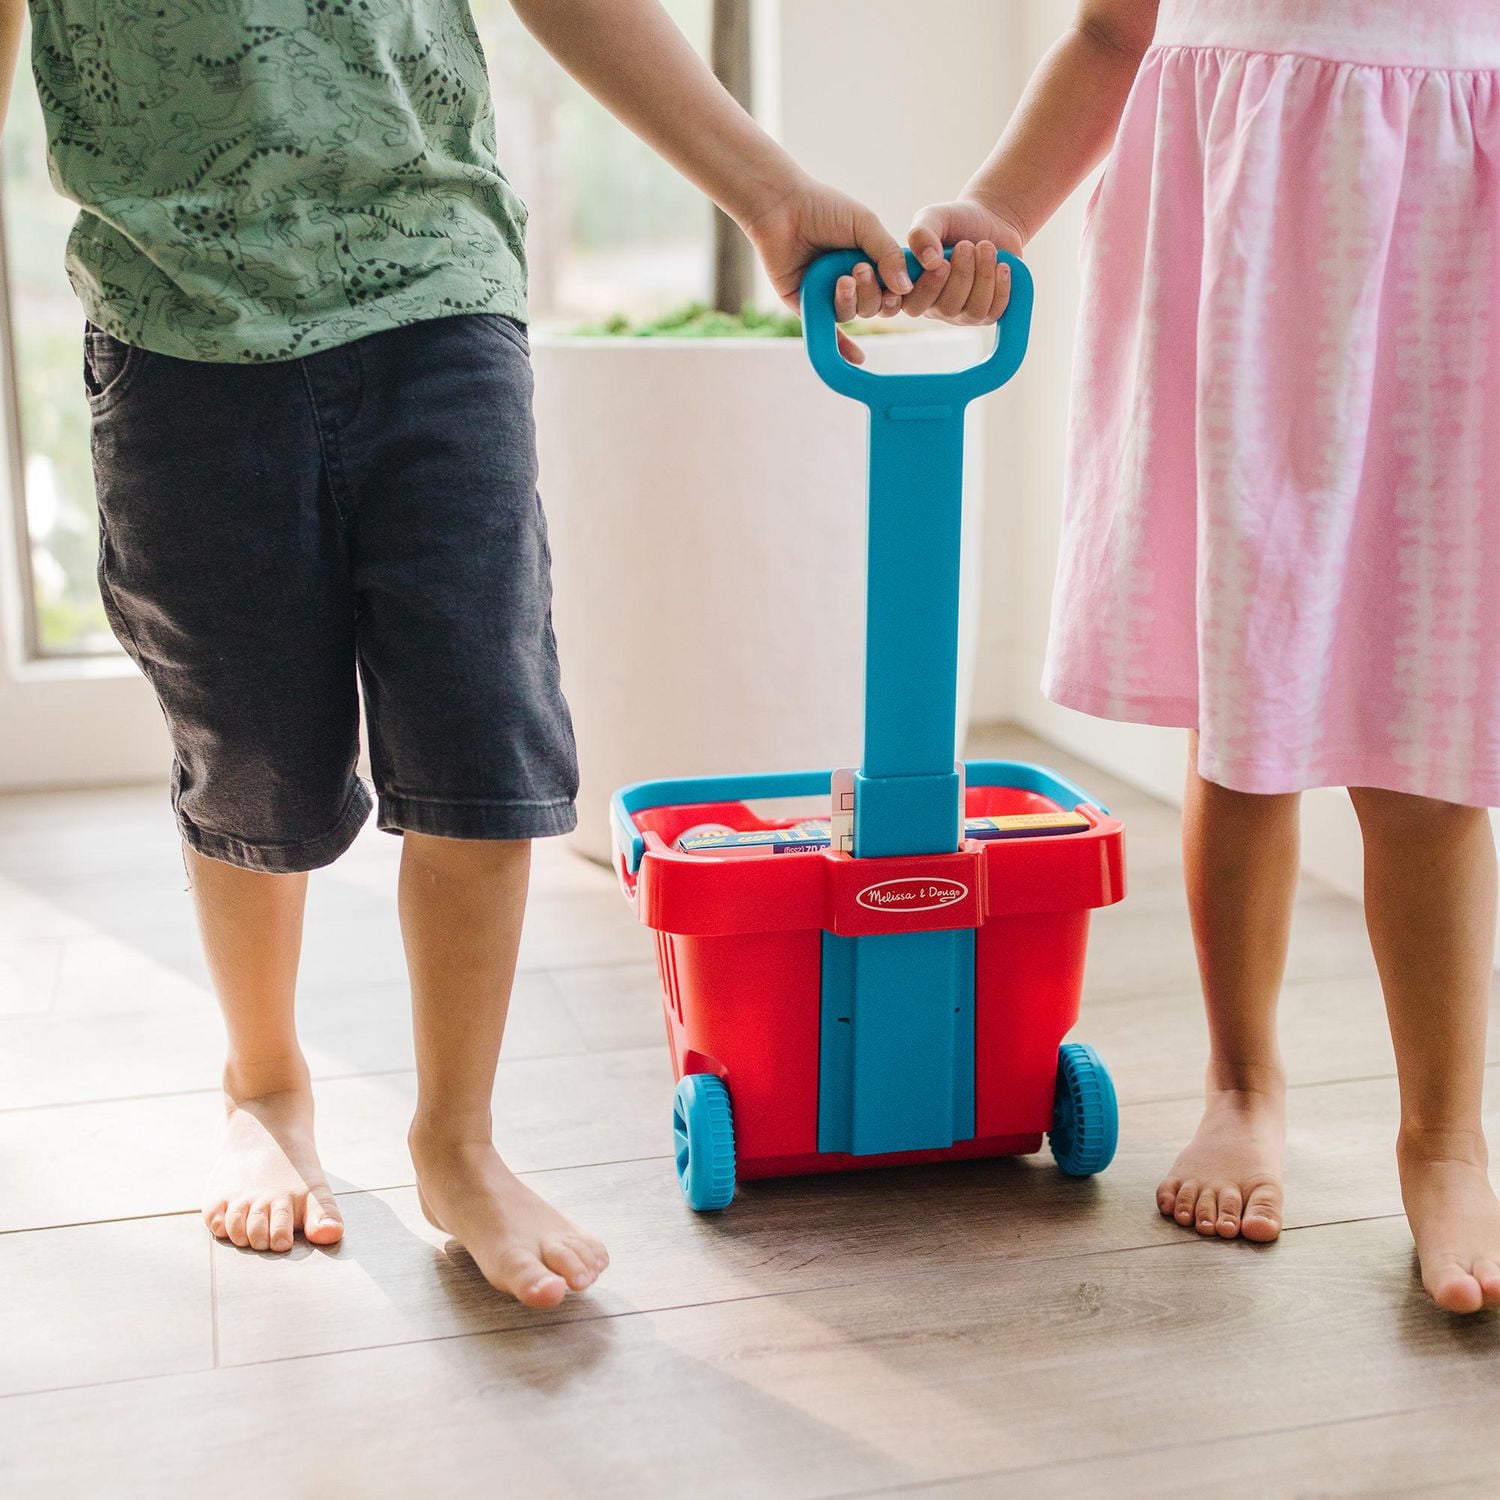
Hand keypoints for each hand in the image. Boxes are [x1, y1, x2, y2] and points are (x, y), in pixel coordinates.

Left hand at [740, 173, 911, 362]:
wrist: (781, 208)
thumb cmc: (824, 208)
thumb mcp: (865, 225)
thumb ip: (887, 254)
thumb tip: (906, 288)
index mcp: (868, 260)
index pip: (891, 288)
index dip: (896, 290)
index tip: (896, 282)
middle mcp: (850, 280)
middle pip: (873, 306)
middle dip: (870, 292)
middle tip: (858, 270)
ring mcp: (828, 294)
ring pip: (850, 314)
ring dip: (850, 301)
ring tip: (842, 280)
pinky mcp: (806, 305)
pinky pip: (826, 332)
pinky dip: (842, 347)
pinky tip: (858, 359)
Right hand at [903, 196, 1026, 325]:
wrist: (992, 220)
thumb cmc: (957, 220)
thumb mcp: (934, 218)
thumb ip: (921, 234)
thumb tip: (930, 262)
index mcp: (915, 288)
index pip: (912, 306)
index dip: (926, 290)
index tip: (942, 263)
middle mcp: (935, 307)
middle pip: (947, 307)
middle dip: (962, 274)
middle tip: (967, 245)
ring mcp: (962, 314)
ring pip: (973, 310)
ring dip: (984, 276)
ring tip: (986, 247)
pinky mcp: (987, 314)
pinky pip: (994, 311)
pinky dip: (1001, 286)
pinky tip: (1002, 265)